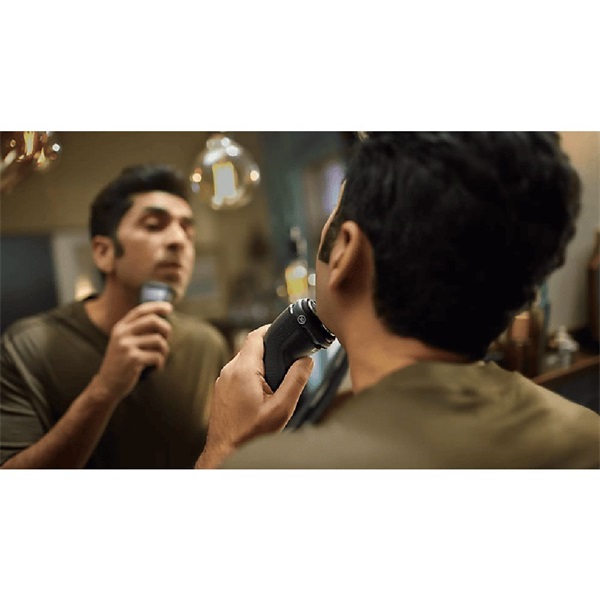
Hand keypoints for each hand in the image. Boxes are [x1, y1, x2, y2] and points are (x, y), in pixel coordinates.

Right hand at [90, 302, 172, 402]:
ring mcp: (126, 346)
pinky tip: (155, 368)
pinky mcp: (133, 359)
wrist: (106, 385)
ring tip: (159, 359)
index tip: (169, 308)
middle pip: (153, 321)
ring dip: (164, 351)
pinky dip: (160, 363)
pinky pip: (157, 356)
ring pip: (159, 340)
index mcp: (120, 328)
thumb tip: (163, 322)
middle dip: (166, 330)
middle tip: (167, 341)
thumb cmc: (121, 364)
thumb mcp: (123, 343)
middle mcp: (122, 334)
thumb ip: (137, 331)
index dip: (156, 307)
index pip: (140, 310)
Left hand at [196, 325, 313, 467]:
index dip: (272, 330)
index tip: (286, 333)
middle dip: (271, 351)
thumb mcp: (281, 408)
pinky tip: (263, 393)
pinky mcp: (221, 390)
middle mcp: (229, 370)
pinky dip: (252, 376)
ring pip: (245, 361)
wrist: (225, 452)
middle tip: (288, 362)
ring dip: (261, 365)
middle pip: (252, 347)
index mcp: (243, 369)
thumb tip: (306, 360)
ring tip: (277, 381)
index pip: (256, 335)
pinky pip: (238, 373)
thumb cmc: (251, 434)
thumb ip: (295, 380)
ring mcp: (222, 380)